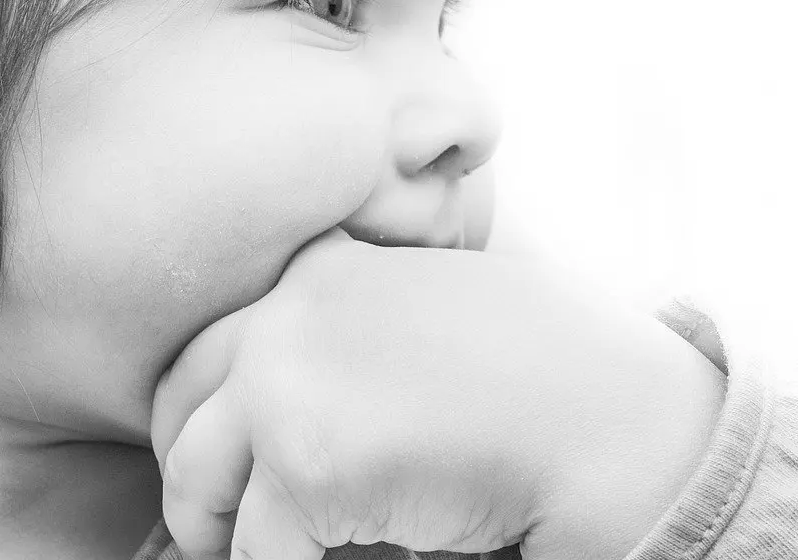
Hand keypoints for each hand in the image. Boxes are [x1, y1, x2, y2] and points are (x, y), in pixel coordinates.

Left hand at [150, 227, 724, 559]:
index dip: (216, 416)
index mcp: (324, 266)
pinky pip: (258, 553)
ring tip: (280, 552)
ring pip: (198, 487)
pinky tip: (359, 557)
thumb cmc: (546, 375)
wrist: (618, 427)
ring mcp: (291, 381)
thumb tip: (275, 400)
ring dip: (230, 535)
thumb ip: (349, 327)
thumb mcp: (431, 310)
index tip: (234, 463)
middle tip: (230, 527)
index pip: (214, 346)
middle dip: (200, 477)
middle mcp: (292, 310)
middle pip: (179, 411)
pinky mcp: (307, 464)